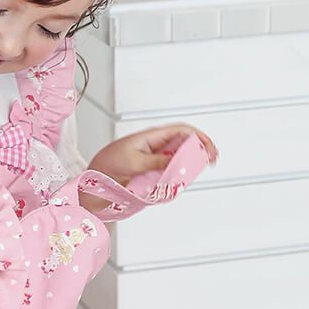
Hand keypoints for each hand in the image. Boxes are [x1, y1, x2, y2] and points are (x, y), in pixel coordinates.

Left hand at [88, 124, 217, 186]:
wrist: (96, 177)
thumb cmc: (109, 162)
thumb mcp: (134, 162)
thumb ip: (156, 162)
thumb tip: (175, 161)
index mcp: (152, 136)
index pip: (182, 130)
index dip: (198, 136)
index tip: (208, 148)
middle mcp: (156, 145)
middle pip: (185, 142)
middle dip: (200, 148)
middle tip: (212, 159)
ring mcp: (156, 158)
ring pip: (180, 156)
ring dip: (192, 161)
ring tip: (202, 168)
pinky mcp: (153, 170)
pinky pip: (172, 169)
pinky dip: (181, 172)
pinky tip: (186, 177)